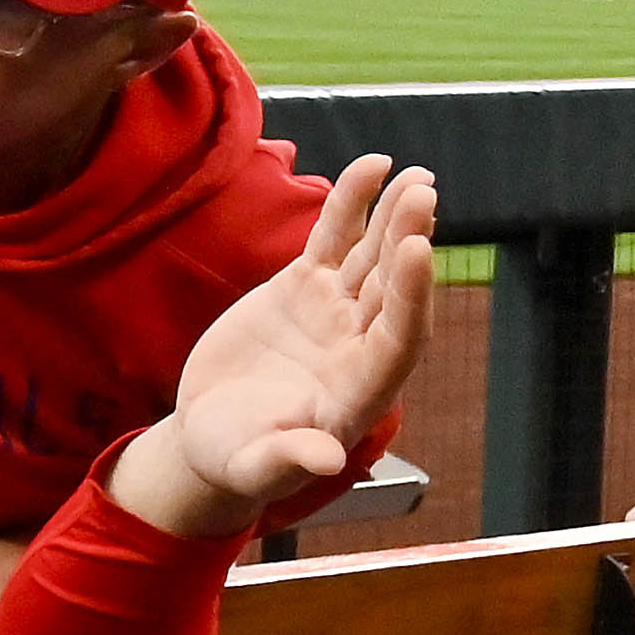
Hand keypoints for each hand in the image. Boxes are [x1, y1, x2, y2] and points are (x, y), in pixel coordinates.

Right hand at [116, 155, 440, 537]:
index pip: (399, 338)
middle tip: (422, 193)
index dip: (411, 295)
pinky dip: (352, 205)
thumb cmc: (236, 458)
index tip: (416, 249)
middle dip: (409, 239)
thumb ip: (289, 459)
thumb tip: (325, 459)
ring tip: (416, 176)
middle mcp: (359, 346)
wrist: (212, 433)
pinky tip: (373, 168)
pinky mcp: (304, 288)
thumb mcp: (254, 465)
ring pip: (373, 256)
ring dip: (394, 216)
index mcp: (360, 391)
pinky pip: (334, 240)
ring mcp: (335, 313)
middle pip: (394, 288)